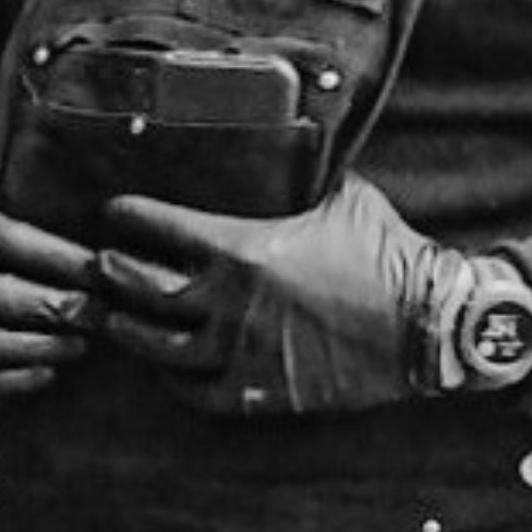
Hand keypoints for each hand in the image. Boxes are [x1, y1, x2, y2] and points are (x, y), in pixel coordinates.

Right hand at [0, 190, 103, 391]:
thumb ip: (35, 225)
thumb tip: (100, 250)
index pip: (14, 244)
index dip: (63, 260)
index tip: (104, 271)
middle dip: (53, 308)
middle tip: (98, 314)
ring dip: (35, 347)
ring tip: (79, 345)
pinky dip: (8, 381)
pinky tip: (47, 374)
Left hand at [95, 175, 464, 414]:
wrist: (432, 324)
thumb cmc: (387, 252)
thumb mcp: (341, 196)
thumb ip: (301, 174)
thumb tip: (287, 139)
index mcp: (242, 249)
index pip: (159, 228)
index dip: (128, 217)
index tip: (112, 211)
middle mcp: (230, 303)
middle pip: (141, 290)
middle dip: (112, 274)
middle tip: (99, 263)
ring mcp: (243, 352)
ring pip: (158, 348)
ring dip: (127, 330)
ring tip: (111, 315)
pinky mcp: (262, 392)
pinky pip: (197, 392)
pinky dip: (172, 380)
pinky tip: (163, 367)